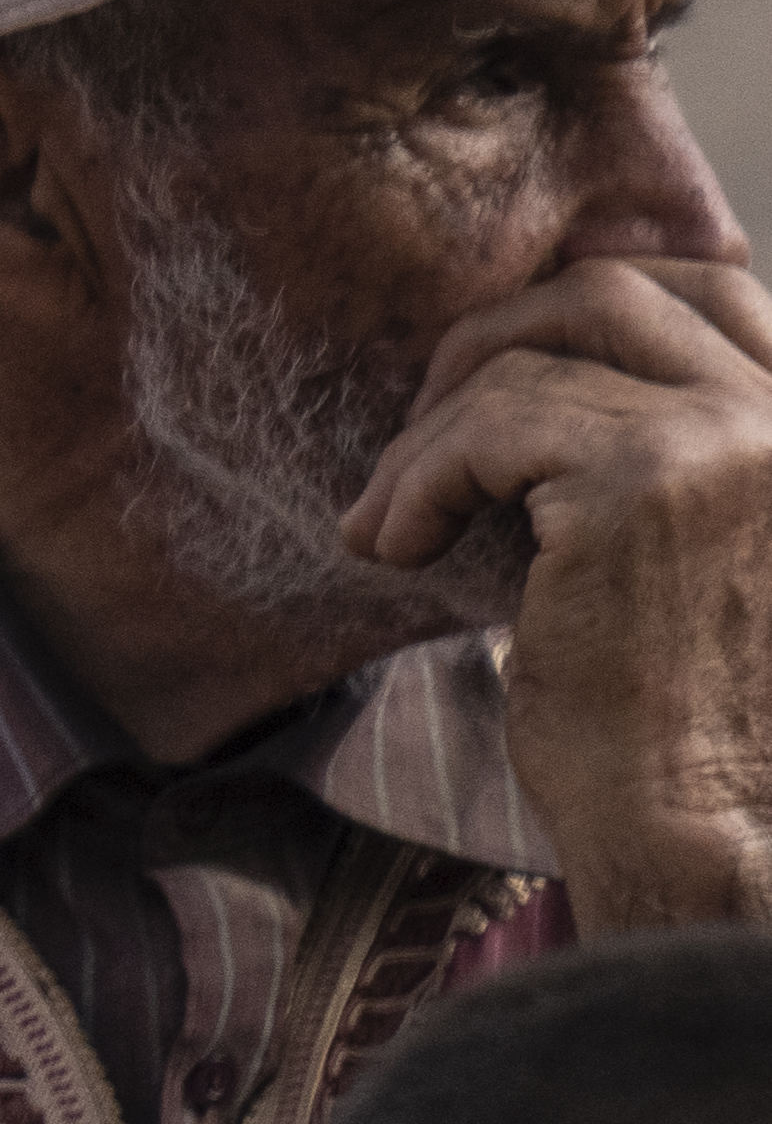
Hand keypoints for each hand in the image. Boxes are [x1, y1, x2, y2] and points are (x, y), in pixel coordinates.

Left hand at [350, 254, 771, 925]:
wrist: (712, 832)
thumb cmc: (692, 719)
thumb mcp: (710, 549)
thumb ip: (674, 454)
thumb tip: (546, 368)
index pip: (715, 292)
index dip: (582, 315)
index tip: (491, 387)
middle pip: (619, 291)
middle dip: (495, 339)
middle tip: (425, 427)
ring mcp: (734, 437)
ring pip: (531, 360)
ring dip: (431, 435)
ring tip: (389, 518)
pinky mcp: (649, 479)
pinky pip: (488, 425)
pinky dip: (417, 476)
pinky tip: (392, 545)